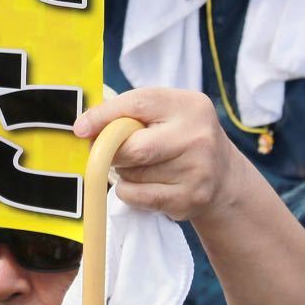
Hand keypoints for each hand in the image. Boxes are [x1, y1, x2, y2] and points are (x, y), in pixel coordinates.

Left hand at [73, 88, 242, 223]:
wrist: (223, 177)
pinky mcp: (189, 199)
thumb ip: (130, 112)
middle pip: (134, 148)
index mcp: (190, 106)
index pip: (139, 104)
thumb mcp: (166, 113)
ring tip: (139, 166)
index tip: (81, 128)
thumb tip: (84, 126)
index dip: (104, 116)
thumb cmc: (181, 137)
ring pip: (133, 174)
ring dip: (124, 172)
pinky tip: (144, 183)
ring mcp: (197, 171)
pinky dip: (129, 191)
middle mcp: (198, 138)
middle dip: (112, 152)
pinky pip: (138, 197)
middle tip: (107, 152)